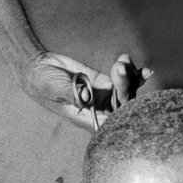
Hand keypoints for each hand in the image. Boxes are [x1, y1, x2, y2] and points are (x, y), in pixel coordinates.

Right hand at [25, 52, 152, 130]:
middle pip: (124, 106)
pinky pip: (125, 82)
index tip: (124, 94)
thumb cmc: (41, 82)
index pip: (112, 122)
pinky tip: (144, 70)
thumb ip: (70, 93)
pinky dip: (135, 76)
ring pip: (128, 93)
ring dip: (130, 77)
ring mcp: (104, 96)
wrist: (38, 68)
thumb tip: (87, 98)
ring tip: (122, 59)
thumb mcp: (54, 87)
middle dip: (126, 86)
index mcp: (87, 119)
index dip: (124, 112)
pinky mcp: (105, 83)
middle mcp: (99, 110)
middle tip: (118, 65)